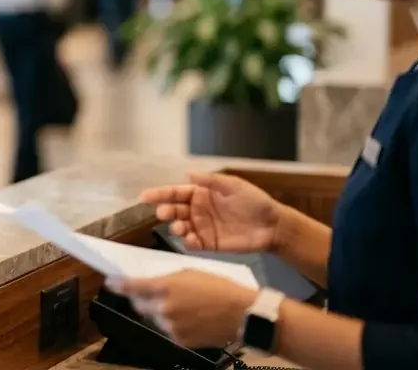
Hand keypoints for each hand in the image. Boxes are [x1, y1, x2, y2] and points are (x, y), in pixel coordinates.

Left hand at [106, 270, 255, 348]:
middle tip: (149, 293)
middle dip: (140, 298)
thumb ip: (167, 279)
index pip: (131, 287)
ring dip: (158, 311)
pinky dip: (172, 324)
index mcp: (165, 287)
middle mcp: (163, 308)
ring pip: (154, 318)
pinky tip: (187, 318)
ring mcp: (170, 326)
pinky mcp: (179, 340)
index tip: (110, 282)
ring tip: (179, 306)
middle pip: (139, 304)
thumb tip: (150, 282)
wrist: (242, 314)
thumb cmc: (219, 287)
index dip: (117, 285)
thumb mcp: (190, 273)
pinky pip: (167, 330)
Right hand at [140, 172, 281, 253]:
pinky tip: (189, 240)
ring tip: (179, 228)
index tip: (144, 197)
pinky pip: (193, 243)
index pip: (176, 193)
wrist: (273, 226)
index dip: (160, 194)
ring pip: (181, 227)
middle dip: (166, 211)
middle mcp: (198, 210)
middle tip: (163, 214)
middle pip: (175, 210)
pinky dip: (187, 242)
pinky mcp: (209, 244)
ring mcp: (203, 227)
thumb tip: (188, 174)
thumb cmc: (255, 202)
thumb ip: (211, 181)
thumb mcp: (234, 186)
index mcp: (201, 194)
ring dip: (176, 227)